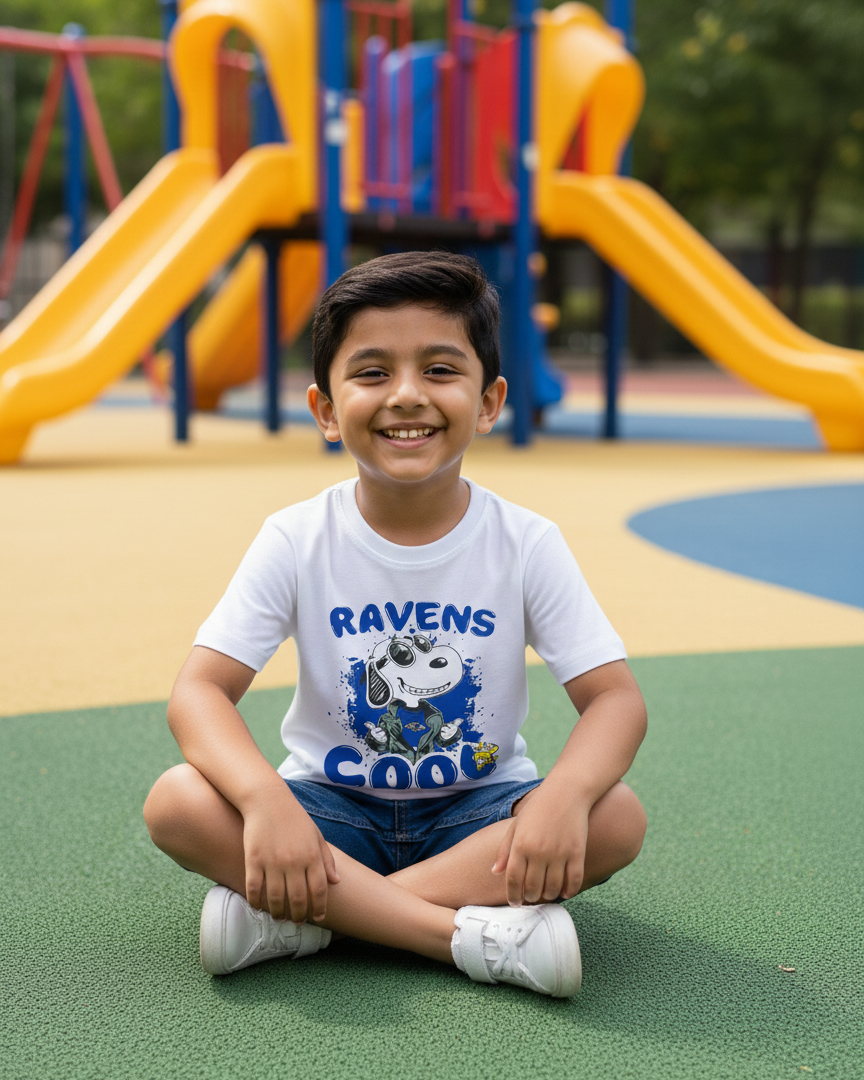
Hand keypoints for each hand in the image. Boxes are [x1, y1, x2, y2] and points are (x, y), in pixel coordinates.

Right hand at [242, 787, 339, 923]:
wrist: (267, 800)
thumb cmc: (294, 818)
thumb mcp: (316, 835)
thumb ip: (327, 859)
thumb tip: (336, 882)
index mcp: (312, 855)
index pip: (319, 890)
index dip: (320, 908)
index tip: (319, 918)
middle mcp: (294, 861)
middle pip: (299, 900)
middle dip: (299, 916)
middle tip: (298, 921)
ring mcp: (273, 862)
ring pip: (276, 900)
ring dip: (279, 914)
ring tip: (280, 917)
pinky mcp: (254, 860)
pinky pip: (255, 889)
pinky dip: (257, 902)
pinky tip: (259, 906)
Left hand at [491, 786, 589, 905]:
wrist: (566, 792)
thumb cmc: (538, 808)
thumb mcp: (516, 825)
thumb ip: (505, 850)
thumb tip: (495, 872)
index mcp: (521, 844)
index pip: (513, 880)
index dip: (513, 895)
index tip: (514, 902)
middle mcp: (539, 851)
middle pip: (532, 887)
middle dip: (529, 898)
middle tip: (530, 898)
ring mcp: (559, 853)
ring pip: (553, 888)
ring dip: (548, 896)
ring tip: (546, 894)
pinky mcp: (577, 853)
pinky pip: (574, 881)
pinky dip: (569, 891)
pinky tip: (564, 892)